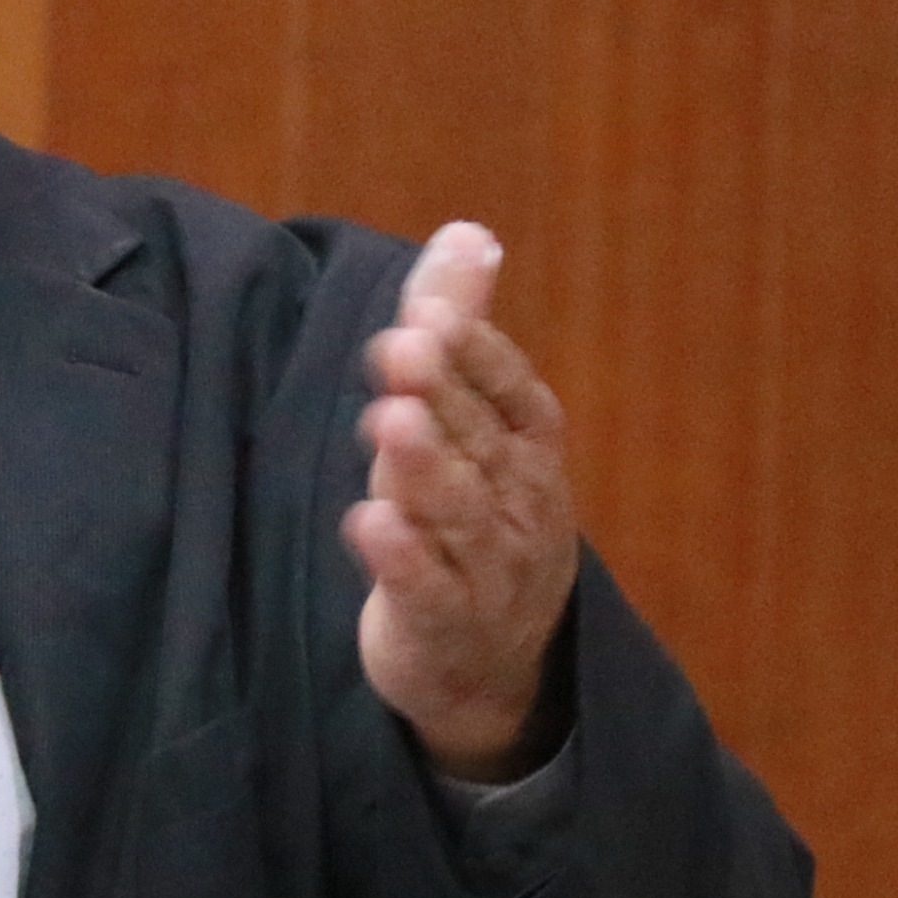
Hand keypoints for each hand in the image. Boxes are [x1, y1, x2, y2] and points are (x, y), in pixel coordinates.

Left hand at [342, 223, 576, 781]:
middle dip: (442, 393)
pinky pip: (429, 590)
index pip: (512, 392)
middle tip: (402, 345)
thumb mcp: (472, 423)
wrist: (493, 663)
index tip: (428, 311)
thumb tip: (468, 233)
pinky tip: (368, 523)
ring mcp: (489, 569)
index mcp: (530, 449)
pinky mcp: (445, 623)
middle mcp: (520, 505)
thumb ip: (462, 329)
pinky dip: (402, 560)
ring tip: (390, 421)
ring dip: (425, 468)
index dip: (476, 353)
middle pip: (481, 443)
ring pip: (459, 514)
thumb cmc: (476, 516)